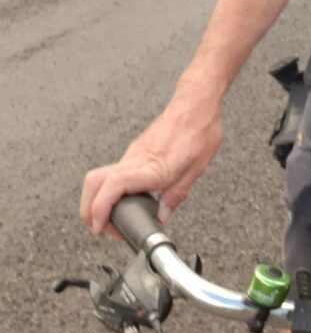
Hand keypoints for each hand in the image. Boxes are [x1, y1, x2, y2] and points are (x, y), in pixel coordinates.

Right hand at [80, 98, 222, 236]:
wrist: (197, 106)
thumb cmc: (200, 132)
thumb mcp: (195, 171)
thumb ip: (175, 196)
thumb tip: (161, 215)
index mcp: (152, 166)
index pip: (113, 185)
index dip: (100, 208)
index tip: (98, 225)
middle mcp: (136, 159)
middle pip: (94, 181)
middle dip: (88, 208)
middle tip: (100, 226)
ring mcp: (133, 154)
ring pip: (100, 176)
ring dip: (97, 199)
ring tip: (111, 217)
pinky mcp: (135, 151)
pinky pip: (114, 171)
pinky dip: (110, 188)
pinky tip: (124, 199)